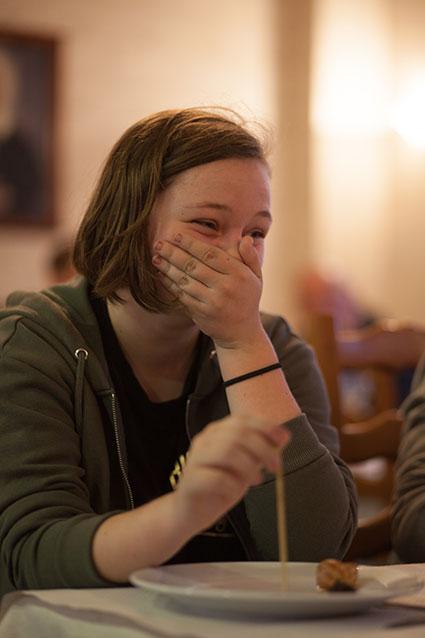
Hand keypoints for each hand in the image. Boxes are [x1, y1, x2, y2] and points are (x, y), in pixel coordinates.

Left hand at [152, 233, 263, 347]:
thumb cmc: (247, 301)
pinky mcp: (202, 313)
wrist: (242, 334)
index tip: (176, 236)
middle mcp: (226, 287)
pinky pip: (182, 295)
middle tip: (159, 243)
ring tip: (156, 257)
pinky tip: (161, 275)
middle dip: (174, 253)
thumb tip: (244, 239)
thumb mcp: (256, 278)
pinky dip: (170, 284)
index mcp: (239, 274)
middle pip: (194, 266)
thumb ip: (250, 257)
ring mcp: (213, 301)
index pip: (211, 254)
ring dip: (168, 268)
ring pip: (185, 280)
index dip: (191, 244)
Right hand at [173, 414, 289, 533]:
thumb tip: (284, 436)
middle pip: (238, 434)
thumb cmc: (219, 486)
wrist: (190, 512)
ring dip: (249, 467)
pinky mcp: (191, 481)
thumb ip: (261, 450)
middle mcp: (205, 440)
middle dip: (263, 449)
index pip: (242, 419)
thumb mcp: (246, 466)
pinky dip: (233, 484)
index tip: (283, 439)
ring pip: (227, 452)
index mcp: (217, 432)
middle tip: (275, 466)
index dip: (265, 426)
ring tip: (256, 480)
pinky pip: (217, 478)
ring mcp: (195, 459)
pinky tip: (236, 491)